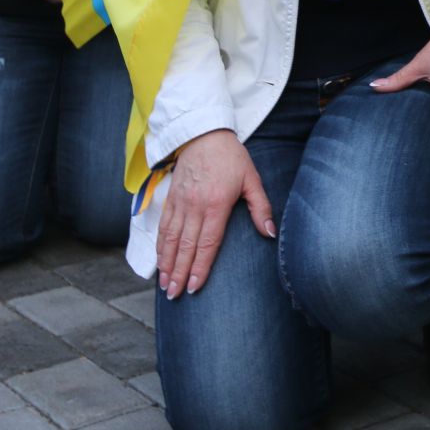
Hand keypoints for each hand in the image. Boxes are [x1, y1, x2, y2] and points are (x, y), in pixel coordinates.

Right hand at [155, 129, 273, 299]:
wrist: (203, 134)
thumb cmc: (231, 158)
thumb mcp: (252, 179)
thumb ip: (261, 208)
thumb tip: (269, 233)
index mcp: (216, 205)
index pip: (207, 243)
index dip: (200, 268)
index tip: (194, 287)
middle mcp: (195, 207)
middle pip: (186, 247)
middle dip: (180, 273)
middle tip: (175, 295)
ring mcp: (180, 203)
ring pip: (171, 240)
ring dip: (167, 265)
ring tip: (165, 286)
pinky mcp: (171, 198)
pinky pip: (164, 227)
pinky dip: (160, 247)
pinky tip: (160, 262)